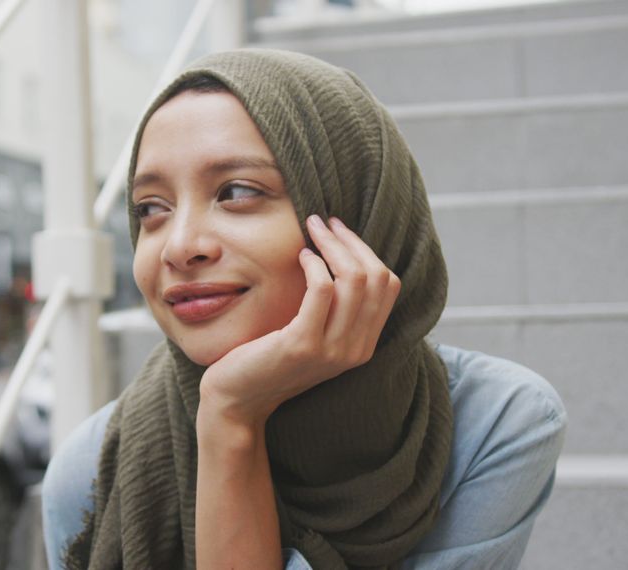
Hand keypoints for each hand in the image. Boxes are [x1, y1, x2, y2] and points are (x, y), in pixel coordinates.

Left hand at [198, 214, 400, 428]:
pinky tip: (301, 257)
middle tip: (323, 223)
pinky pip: (323, 290)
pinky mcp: (303, 344)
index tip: (340, 232)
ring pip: (354, 280)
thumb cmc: (270, 359)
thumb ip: (334, 309)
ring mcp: (332, 350)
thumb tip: (339, 253)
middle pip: (376, 277)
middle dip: (350, 241)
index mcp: (364, 345)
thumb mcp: (314, 335)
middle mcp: (356, 350)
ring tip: (311, 232)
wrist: (239, 399)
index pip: (388, 285)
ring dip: (332, 245)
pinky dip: (315, 265)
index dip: (366, 250)